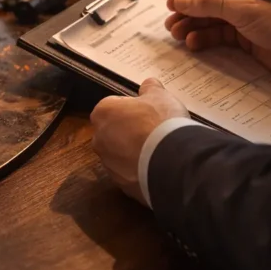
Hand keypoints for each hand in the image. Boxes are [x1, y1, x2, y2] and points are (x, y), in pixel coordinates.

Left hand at [90, 78, 188, 204]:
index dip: (132, 108)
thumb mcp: (160, 96)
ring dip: (134, 152)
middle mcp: (99, 139)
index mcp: (103, 113)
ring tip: (157, 151)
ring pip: (120, 155)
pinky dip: (140, 171)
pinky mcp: (121, 185)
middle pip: (114, 132)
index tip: (147, 112)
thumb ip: (150, 88)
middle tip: (153, 130)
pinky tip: (157, 166)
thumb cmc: (161, 122)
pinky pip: (130, 174)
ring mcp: (109, 164)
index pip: (113, 106)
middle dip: (130, 131)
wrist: (171, 162)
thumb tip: (148, 84)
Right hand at [163, 0, 270, 83]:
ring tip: (177, 33)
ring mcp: (242, 17)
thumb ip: (210, 3)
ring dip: (191, 25)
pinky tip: (193, 43)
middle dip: (186, 8)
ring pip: (208, 18)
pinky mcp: (244, 38)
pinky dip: (203, 38)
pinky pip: (217, 35)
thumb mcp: (245, 9)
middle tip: (170, 20)